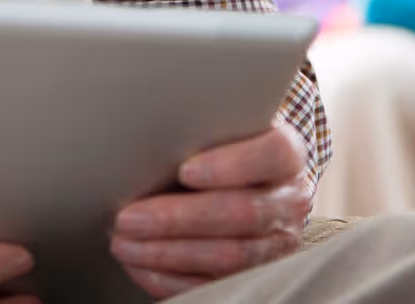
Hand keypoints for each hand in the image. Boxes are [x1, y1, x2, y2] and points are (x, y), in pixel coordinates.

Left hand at [108, 121, 312, 298]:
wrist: (242, 180)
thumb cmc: (218, 148)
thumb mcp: (217, 127)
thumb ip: (197, 130)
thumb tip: (141, 138)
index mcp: (286, 155)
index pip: (271, 155)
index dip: (230, 165)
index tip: (185, 170)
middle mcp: (289, 201)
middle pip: (244, 213)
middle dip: (178, 219)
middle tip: (129, 218)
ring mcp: (278, 243)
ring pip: (230, 258)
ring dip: (168, 253)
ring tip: (125, 244)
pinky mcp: (257, 276)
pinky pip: (217, 286)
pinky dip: (172, 280)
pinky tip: (140, 267)